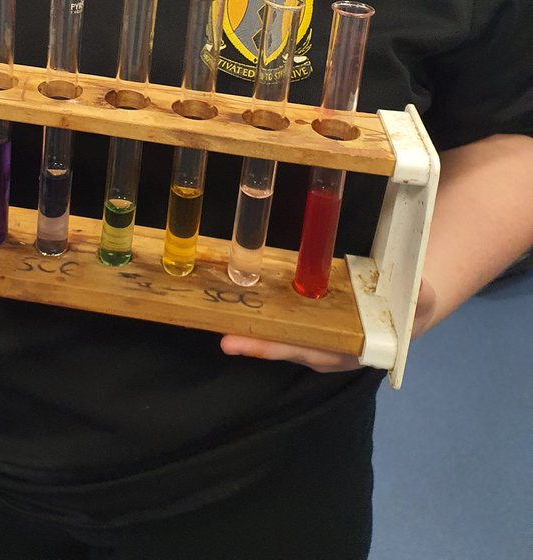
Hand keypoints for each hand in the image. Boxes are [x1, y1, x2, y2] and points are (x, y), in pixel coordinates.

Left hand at [219, 278, 435, 371]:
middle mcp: (330, 345)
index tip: (261, 347)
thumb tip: (418, 289)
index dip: (286, 349)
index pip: (316, 351)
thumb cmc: (410, 308)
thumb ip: (419, 297)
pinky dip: (262, 315)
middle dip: (259, 346)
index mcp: (354, 346)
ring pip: (281, 336)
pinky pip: (283, 319)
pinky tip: (238, 304)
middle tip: (225, 340)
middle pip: (290, 347)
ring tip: (219, 323)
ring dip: (253, 332)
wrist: (407, 306)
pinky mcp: (310, 318)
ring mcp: (318, 333)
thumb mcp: (420, 302)